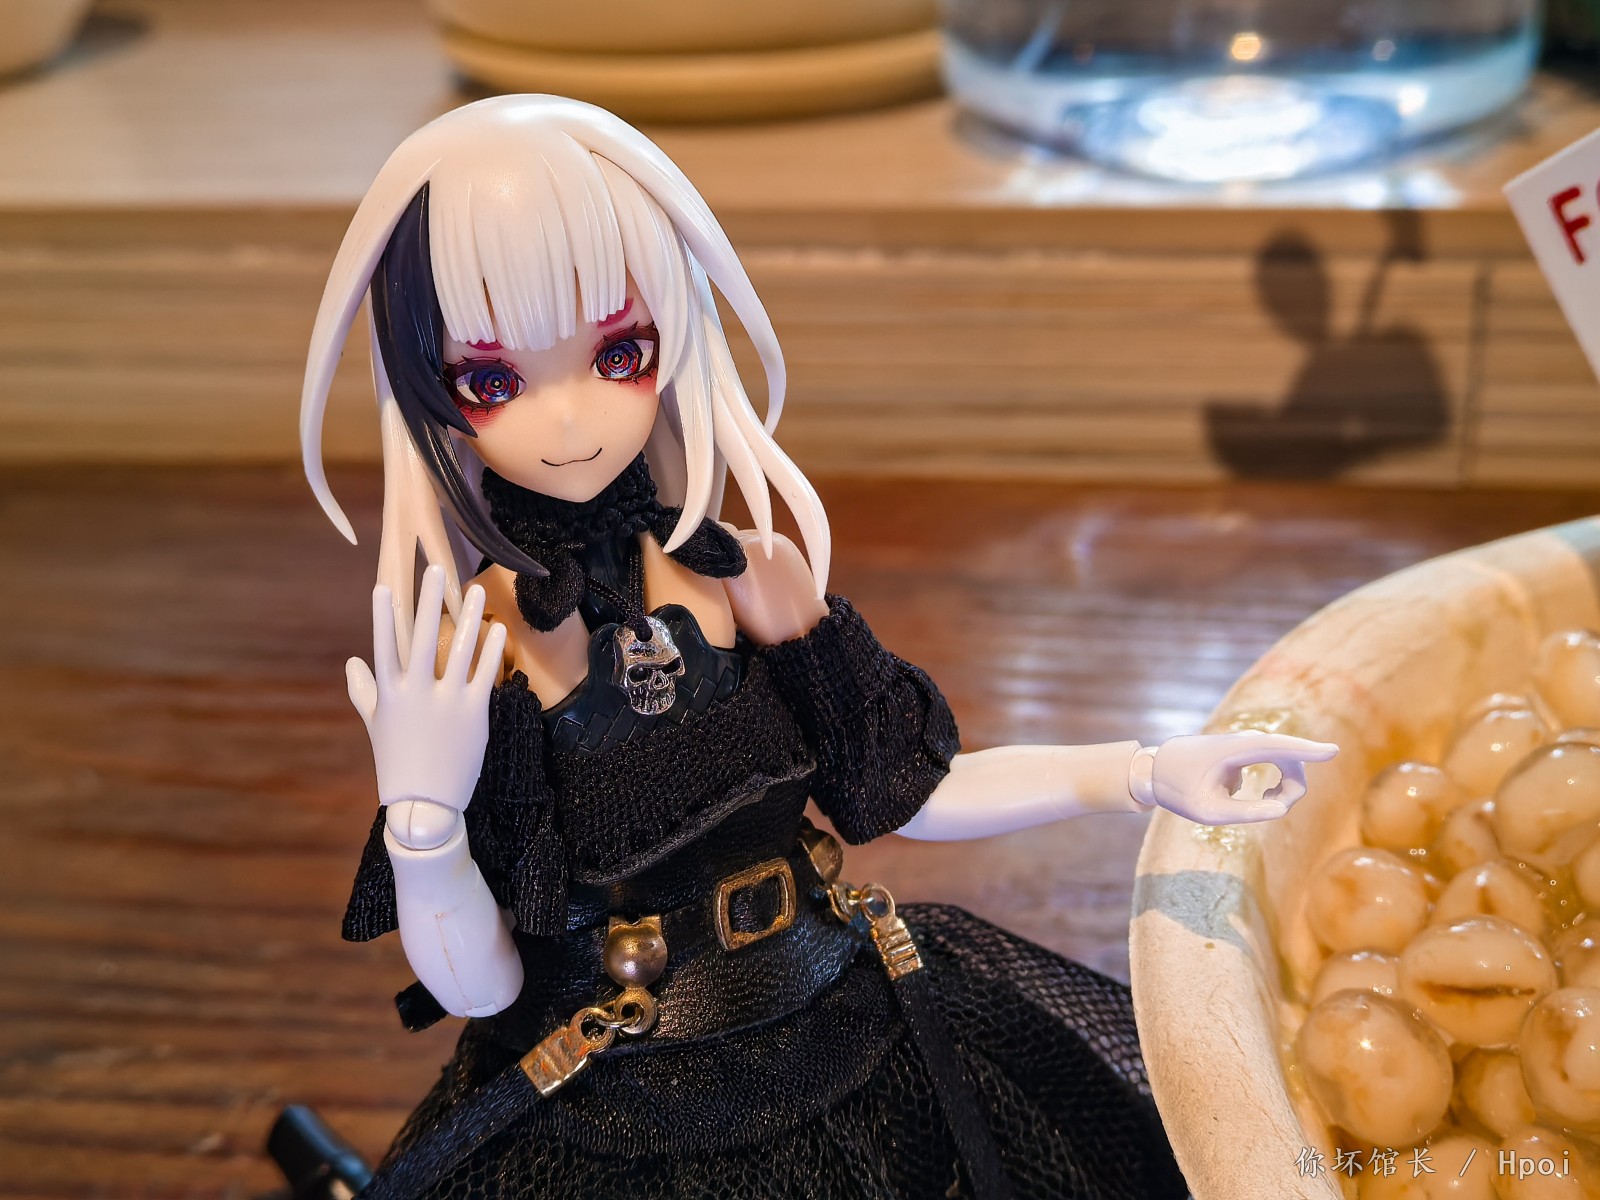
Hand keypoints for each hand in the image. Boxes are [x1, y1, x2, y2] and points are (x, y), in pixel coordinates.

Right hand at [344, 564, 506, 809]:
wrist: (425, 804)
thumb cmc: (398, 762)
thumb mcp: (377, 726)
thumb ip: (364, 691)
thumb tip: (352, 663)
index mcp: (391, 694)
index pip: (384, 646)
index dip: (383, 616)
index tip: (383, 586)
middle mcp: (417, 693)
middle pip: (421, 637)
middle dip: (428, 600)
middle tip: (435, 567)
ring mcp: (446, 702)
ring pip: (459, 649)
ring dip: (469, 616)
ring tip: (476, 590)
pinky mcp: (474, 713)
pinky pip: (485, 673)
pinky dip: (491, 649)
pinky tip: (497, 628)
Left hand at [1138, 731, 1337, 824]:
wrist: (1155, 771)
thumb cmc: (1179, 791)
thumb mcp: (1209, 811)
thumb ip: (1247, 812)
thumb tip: (1281, 808)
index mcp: (1233, 751)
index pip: (1277, 748)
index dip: (1306, 751)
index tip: (1333, 751)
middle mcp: (1243, 741)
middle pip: (1288, 758)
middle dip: (1294, 786)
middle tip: (1276, 809)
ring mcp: (1245, 743)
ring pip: (1284, 761)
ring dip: (1286, 786)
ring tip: (1267, 803)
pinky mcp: (1245, 750)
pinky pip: (1275, 762)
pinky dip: (1277, 783)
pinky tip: (1258, 792)